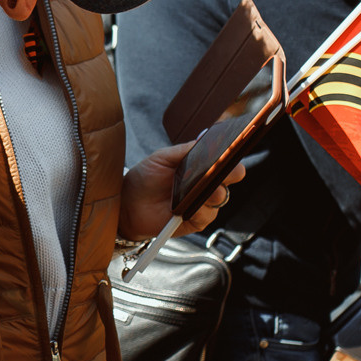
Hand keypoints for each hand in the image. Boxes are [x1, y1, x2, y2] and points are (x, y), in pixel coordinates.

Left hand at [118, 143, 247, 240]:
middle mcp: (207, 185)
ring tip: (206, 190)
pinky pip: (206, 216)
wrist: (128, 203)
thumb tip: (203, 140)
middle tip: (223, 171)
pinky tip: (192, 207)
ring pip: (220, 198)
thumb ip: (184, 150)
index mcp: (203, 167)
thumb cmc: (146, 178)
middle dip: (230, 174)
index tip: (231, 152)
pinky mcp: (195, 221)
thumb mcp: (162, 158)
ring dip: (215, 194)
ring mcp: (203, 203)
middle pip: (230, 179)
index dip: (232, 157)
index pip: (226, 161)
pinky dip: (201, 211)